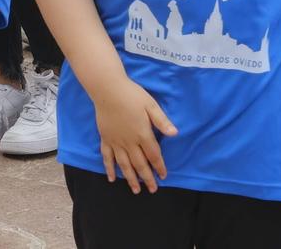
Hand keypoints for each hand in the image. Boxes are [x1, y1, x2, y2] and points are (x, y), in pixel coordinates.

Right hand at [89, 74, 176, 191]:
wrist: (107, 89)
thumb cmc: (132, 95)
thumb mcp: (151, 105)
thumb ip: (162, 121)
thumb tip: (175, 134)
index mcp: (142, 134)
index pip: (153, 155)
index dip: (159, 167)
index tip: (163, 176)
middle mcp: (129, 142)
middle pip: (139, 164)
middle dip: (147, 178)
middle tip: (152, 190)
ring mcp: (116, 142)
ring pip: (124, 164)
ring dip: (130, 178)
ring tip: (135, 190)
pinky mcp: (105, 139)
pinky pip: (107, 157)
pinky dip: (109, 169)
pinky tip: (112, 178)